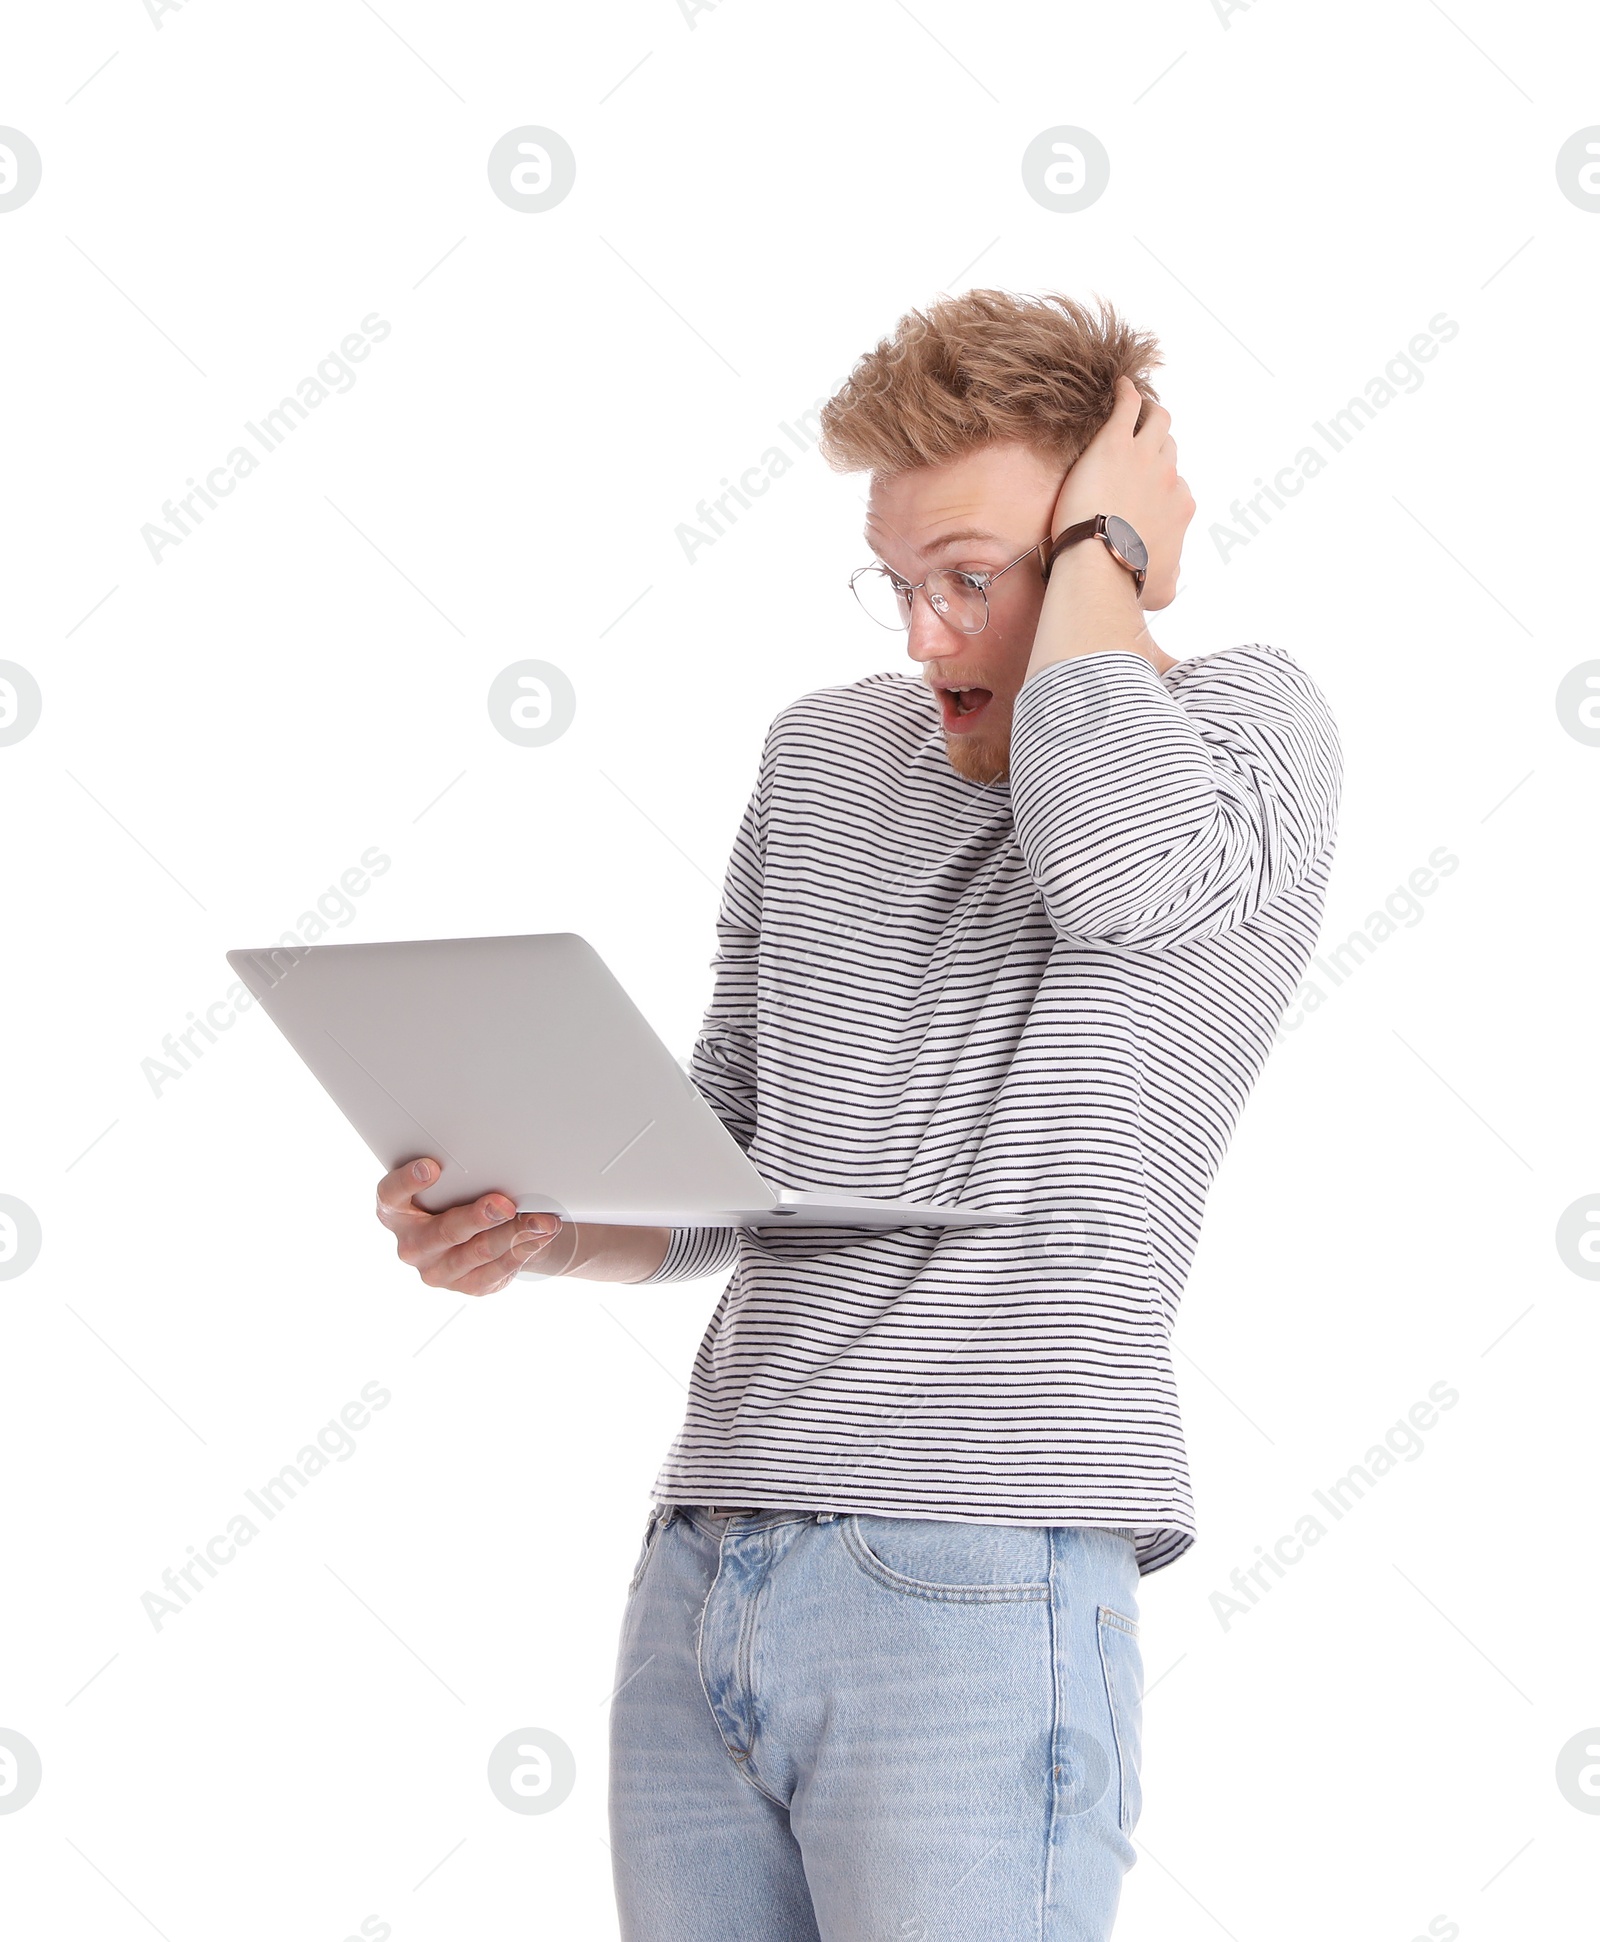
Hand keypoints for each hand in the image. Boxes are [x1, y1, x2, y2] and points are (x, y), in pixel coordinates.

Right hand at [375, 1158, 568, 1295]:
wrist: (474, 1238)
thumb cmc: (454, 1199)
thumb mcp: (445, 1186)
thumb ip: (454, 1177)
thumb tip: (496, 1161)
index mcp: (396, 1213)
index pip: (391, 1195)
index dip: (407, 1181)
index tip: (431, 1166)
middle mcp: (412, 1246)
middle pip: (445, 1231)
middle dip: (479, 1217)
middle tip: (504, 1204)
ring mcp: (438, 1271)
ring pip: (480, 1251)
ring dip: (515, 1233)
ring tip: (541, 1220)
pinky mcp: (467, 1286)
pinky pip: (499, 1268)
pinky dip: (525, 1248)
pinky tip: (542, 1235)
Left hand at [1050, 376, 1194, 608]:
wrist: (1100, 564)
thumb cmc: (1128, 580)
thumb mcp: (1161, 590)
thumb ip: (1170, 579)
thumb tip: (1170, 580)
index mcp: (1180, 507)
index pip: (1175, 487)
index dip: (1160, 487)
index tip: (1142, 491)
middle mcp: (1169, 477)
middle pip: (1168, 450)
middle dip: (1158, 446)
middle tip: (1141, 443)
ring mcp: (1143, 456)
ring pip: (1157, 420)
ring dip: (1150, 412)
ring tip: (1137, 408)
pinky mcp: (1114, 444)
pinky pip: (1128, 405)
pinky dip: (1126, 392)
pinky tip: (1120, 386)